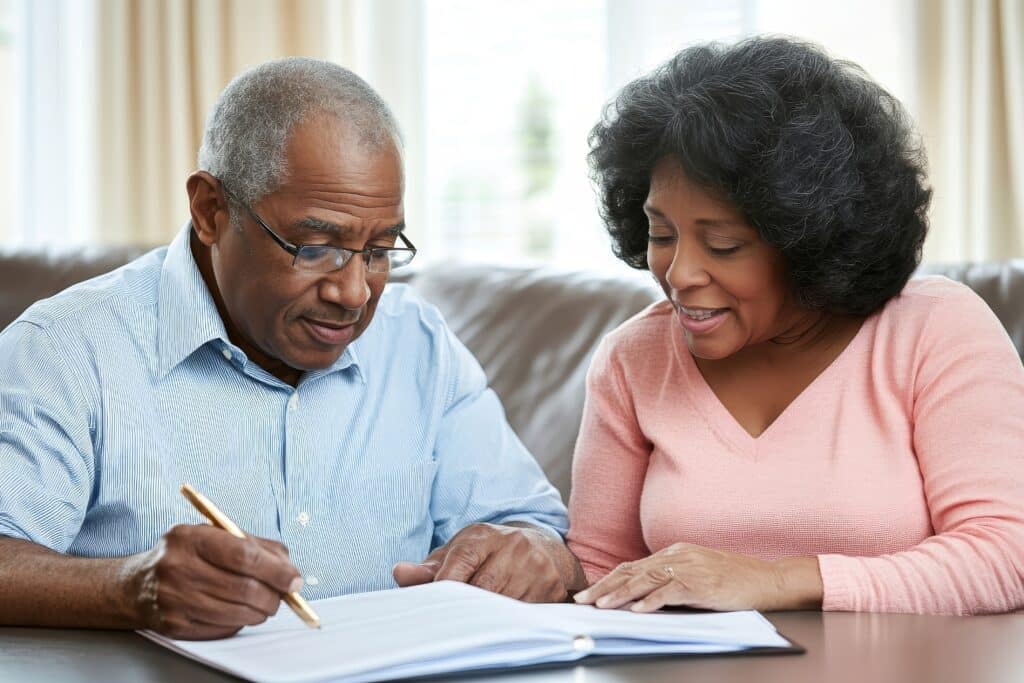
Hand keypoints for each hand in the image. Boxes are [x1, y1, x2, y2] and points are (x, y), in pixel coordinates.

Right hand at [124, 524, 302, 639]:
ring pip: (237, 613)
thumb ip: (256, 545)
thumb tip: (289, 569)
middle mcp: (179, 568)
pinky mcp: (175, 625)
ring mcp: (174, 599)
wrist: (137, 584)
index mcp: (191, 538)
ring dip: (260, 612)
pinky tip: (239, 611)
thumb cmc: (185, 554)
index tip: (294, 579)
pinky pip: (223, 629)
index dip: (276, 571)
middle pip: (244, 589)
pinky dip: (240, 622)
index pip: (244, 556)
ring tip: (263, 603)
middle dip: (273, 596)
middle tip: (283, 595)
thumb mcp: (215, 534)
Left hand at [392, 523, 575, 601]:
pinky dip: (509, 623)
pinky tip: (503, 619)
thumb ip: (429, 567)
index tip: (435, 606)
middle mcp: (513, 546)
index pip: (460, 562)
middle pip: (481, 590)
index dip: (444, 588)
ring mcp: (536, 568)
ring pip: (502, 608)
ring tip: (480, 617)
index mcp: (484, 535)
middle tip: (454, 619)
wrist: (543, 549)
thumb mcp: (460, 551)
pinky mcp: (551, 589)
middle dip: (465, 608)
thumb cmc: (491, 553)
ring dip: (487, 618)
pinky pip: (523, 617)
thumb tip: (400, 573)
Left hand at [573, 542, 822, 612]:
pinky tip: (638, 610)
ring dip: (621, 594)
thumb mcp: (698, 573)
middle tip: (582, 601)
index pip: (634, 567)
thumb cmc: (735, 580)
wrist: (769, 578)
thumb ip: (672, 579)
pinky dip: (653, 601)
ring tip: (601, 605)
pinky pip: (672, 591)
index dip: (609, 579)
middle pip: (633, 571)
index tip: (588, 593)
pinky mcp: (703, 583)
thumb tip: (642, 595)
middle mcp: (678, 556)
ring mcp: (690, 568)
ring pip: (647, 580)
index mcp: (674, 553)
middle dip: (605, 587)